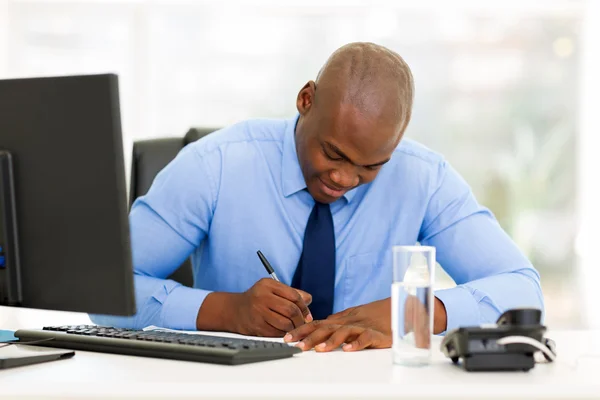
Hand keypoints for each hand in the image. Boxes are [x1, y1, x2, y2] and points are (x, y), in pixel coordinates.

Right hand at [197, 278, 311, 336]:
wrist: (234, 310)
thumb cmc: (258, 299)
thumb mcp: (272, 290)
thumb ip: (291, 293)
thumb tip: (309, 300)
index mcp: (268, 284)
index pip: (294, 295)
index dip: (304, 307)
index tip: (308, 316)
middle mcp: (262, 296)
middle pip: (291, 310)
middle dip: (300, 320)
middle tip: (303, 324)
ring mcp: (258, 311)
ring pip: (285, 323)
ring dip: (293, 328)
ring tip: (294, 329)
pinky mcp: (256, 325)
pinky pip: (276, 332)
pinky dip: (283, 334)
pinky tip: (283, 332)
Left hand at [284, 297, 446, 351]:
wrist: (399, 308)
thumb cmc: (373, 317)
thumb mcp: (350, 319)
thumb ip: (334, 324)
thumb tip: (316, 327)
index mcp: (339, 320)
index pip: (316, 324)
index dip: (300, 330)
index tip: (286, 338)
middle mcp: (348, 322)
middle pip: (325, 327)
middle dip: (309, 336)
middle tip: (297, 345)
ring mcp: (362, 327)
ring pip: (343, 332)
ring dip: (330, 341)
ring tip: (319, 349)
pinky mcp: (377, 334)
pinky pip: (366, 338)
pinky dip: (357, 343)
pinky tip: (348, 350)